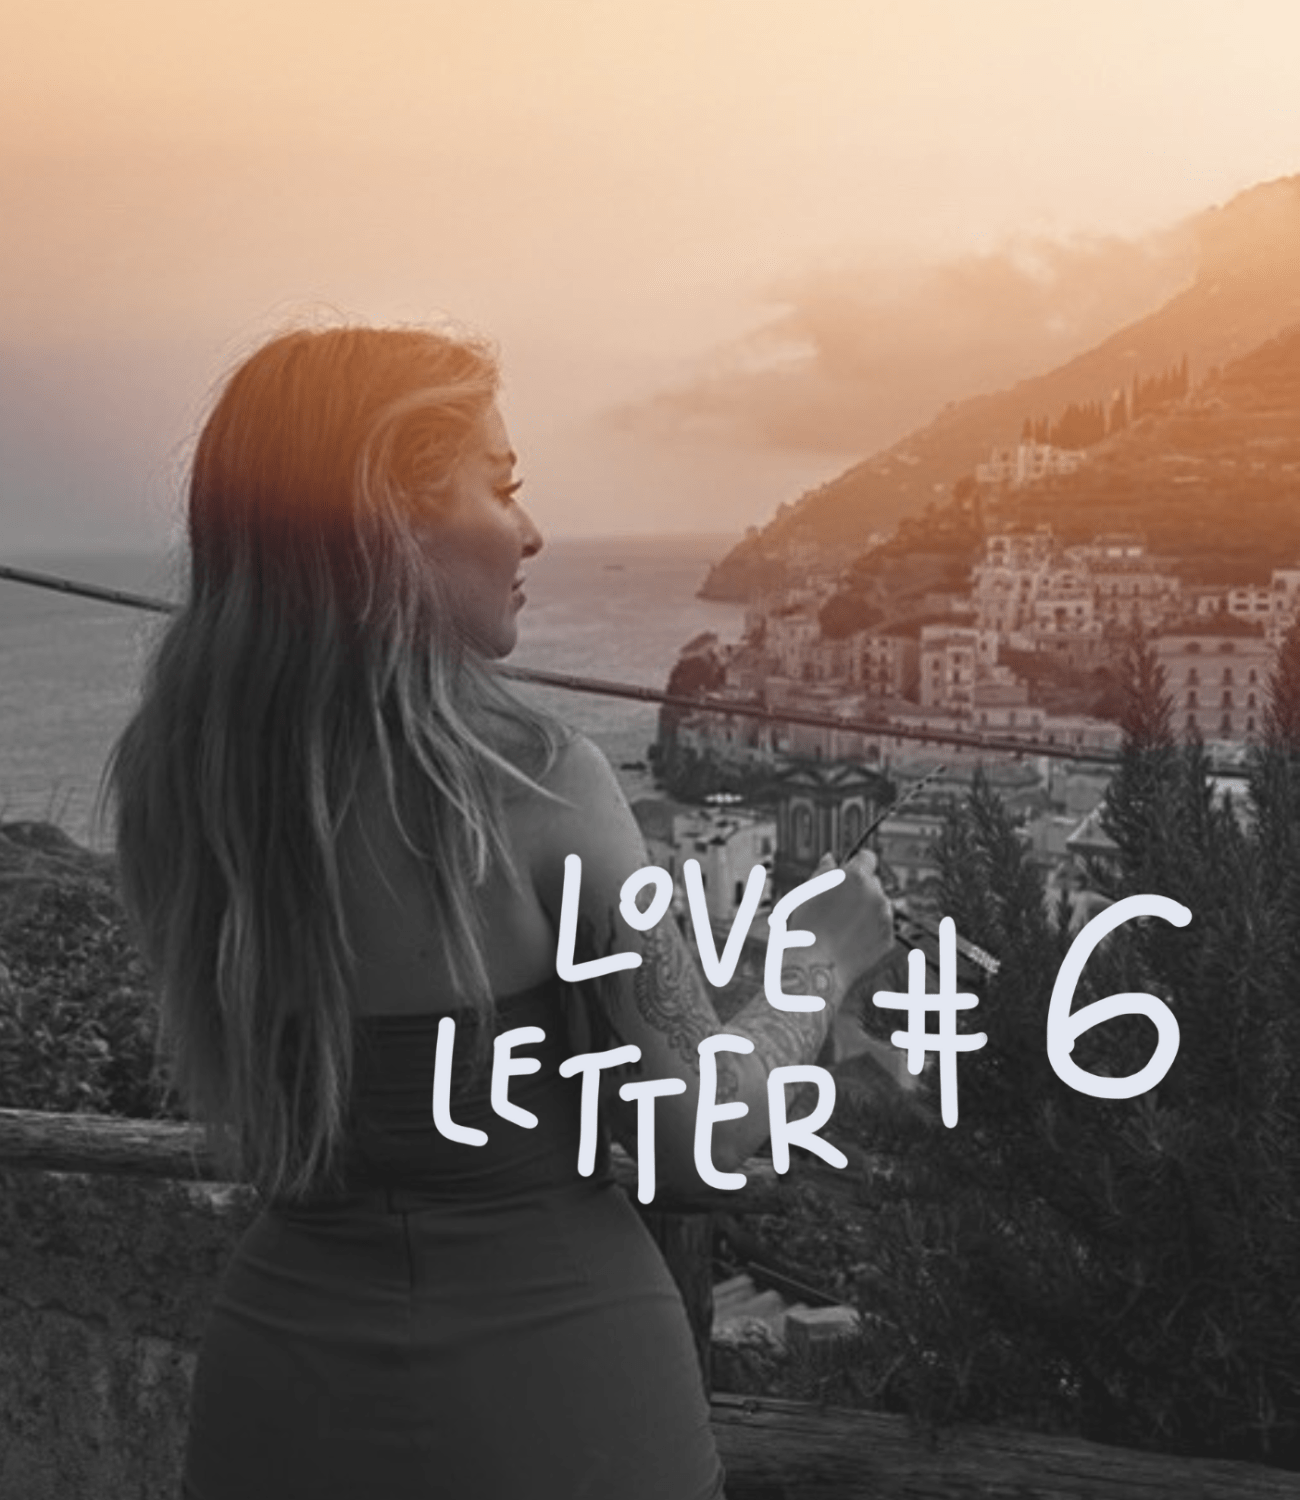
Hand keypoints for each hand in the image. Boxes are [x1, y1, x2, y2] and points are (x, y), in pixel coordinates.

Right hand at [794, 849, 894, 994]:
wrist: (816, 965)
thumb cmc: (807, 926)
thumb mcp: (808, 891)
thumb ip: (824, 871)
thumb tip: (831, 859)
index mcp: (856, 877)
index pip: (868, 858)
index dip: (858, 864)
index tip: (851, 872)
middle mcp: (877, 893)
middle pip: (873, 883)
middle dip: (860, 890)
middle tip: (839, 906)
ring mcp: (885, 917)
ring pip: (879, 905)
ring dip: (866, 910)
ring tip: (842, 926)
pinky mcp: (888, 937)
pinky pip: (881, 927)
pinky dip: (870, 930)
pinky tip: (850, 939)